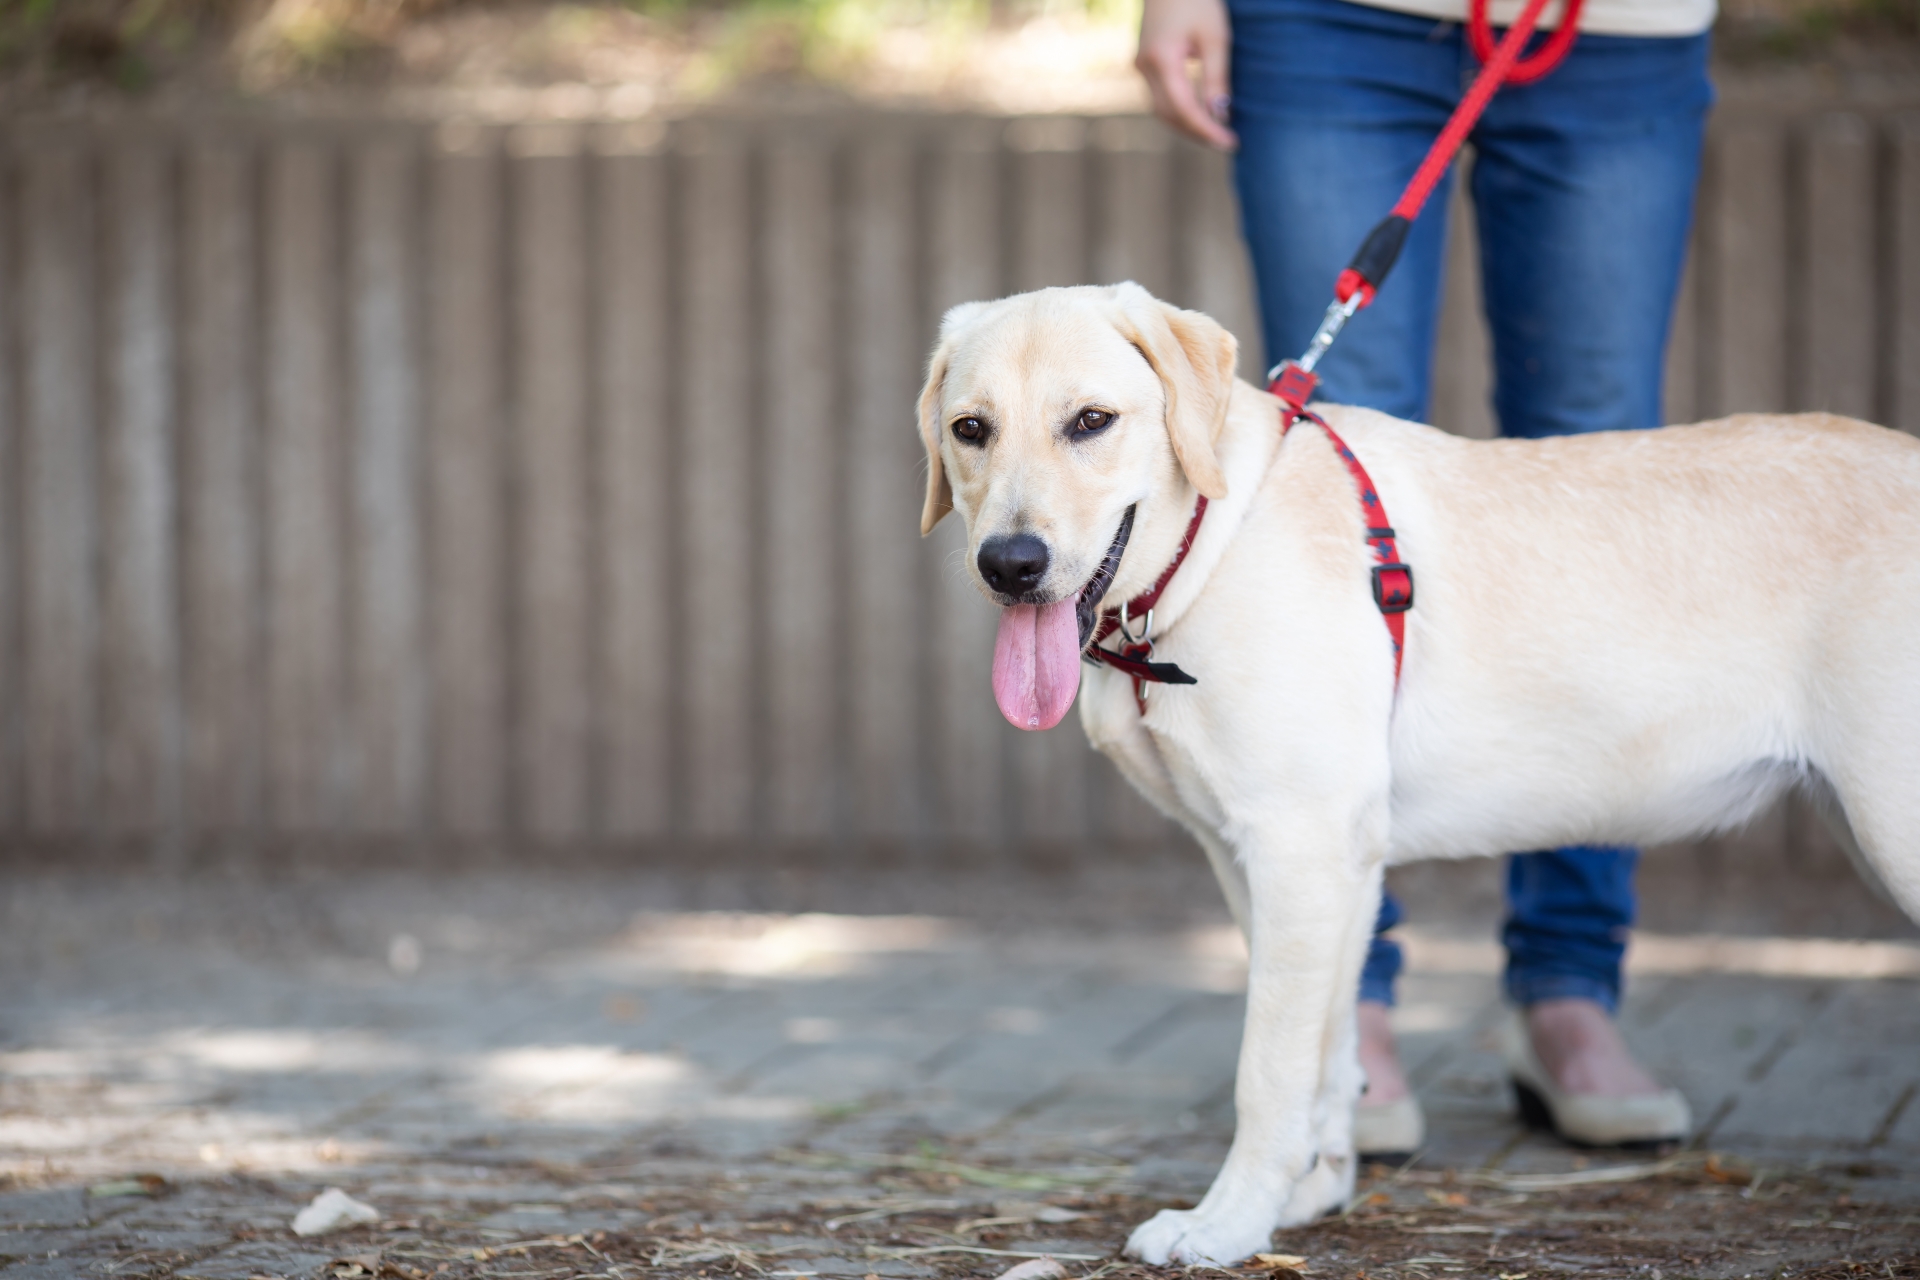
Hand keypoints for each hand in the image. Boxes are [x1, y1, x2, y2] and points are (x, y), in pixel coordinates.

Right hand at [1135, 0, 1236, 150]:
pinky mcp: (1143, 63)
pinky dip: (1179, 110)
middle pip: (1169, 115)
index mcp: (1161, 59)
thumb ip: (1216, 78)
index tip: (1230, 142)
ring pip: (1161, 110)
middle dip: (1197, 132)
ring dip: (1187, 125)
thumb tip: (1220, 115)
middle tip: (1226, 142)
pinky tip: (1199, 114)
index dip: (1206, 129)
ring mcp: (1140, 66)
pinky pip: (1159, 97)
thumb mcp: (1215, 38)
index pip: (1184, 108)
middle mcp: (1145, 67)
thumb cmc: (1197, 1)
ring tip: (1215, 132)